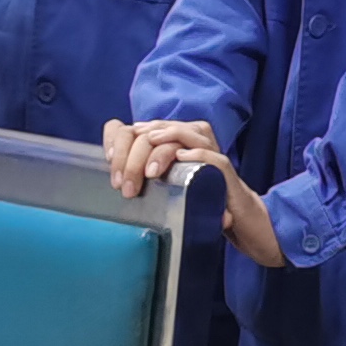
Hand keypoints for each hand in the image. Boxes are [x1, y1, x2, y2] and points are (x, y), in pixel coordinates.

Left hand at [102, 119, 284, 266]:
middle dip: (137, 154)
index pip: (146, 128)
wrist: (237, 217)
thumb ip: (146, 173)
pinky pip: (213, 158)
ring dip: (163, 152)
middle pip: (159, 131)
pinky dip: (196, 155)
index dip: (124, 139)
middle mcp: (194, 138)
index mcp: (178, 139)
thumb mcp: (166, 184)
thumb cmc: (198, 199)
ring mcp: (211, 152)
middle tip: (123, 183)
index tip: (108, 160)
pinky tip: (182, 160)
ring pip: (183, 137)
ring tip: (149, 172)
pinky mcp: (226, 172)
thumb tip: (115, 172)